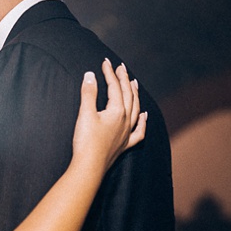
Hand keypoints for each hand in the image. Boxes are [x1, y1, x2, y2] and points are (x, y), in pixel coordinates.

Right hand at [71, 58, 146, 174]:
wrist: (89, 168)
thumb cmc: (86, 142)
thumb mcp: (85, 114)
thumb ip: (89, 93)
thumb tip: (90, 74)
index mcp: (117, 111)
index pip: (114, 87)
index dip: (109, 73)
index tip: (105, 62)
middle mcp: (126, 120)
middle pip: (128, 95)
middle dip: (124, 80)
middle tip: (121, 67)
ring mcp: (127, 133)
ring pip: (135, 109)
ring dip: (135, 95)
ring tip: (134, 83)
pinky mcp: (124, 145)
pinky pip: (139, 131)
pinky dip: (143, 121)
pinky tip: (144, 115)